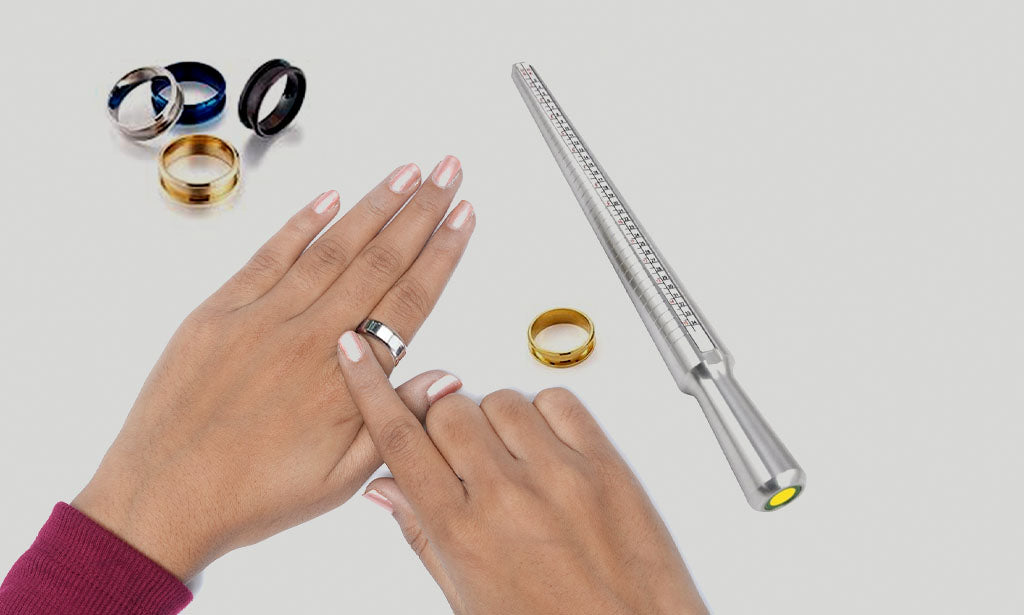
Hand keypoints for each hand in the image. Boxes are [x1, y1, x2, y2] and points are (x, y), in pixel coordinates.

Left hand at [72, 157, 474, 579]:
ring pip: (331, 248)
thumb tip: (447, 377)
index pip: (410, 300)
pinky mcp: (218, 312)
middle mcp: (310, 337)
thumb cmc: (253, 495)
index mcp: (346, 378)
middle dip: (420, 210)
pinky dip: (301, 224)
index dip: (442, 254)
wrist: (162, 498)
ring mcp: (262, 317)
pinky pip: (268, 255)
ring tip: (405, 172)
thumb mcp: (342, 477)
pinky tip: (329, 197)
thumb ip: (396, 419)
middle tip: (446, 171)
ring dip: (372, 205)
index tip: (463, 218)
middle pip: (379, 260)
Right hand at [336, 332, 707, 614]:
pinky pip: (559, 400)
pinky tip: (546, 449)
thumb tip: (385, 490)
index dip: (371, 391)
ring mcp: (560, 475)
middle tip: (462, 455)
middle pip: (448, 410)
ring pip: (500, 400)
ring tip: (513, 463)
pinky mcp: (606, 464)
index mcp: (464, 533)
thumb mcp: (467, 599)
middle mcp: (507, 496)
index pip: (400, 440)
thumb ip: (423, 535)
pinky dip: (545, 414)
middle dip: (444, 424)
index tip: (356, 356)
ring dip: (495, 421)